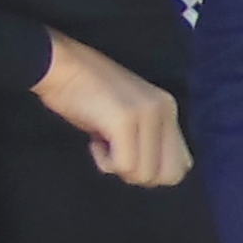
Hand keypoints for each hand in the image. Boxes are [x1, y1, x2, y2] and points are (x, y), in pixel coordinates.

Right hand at [32, 32, 188, 186]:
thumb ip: (148, 137)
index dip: (153, 171)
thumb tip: (151, 174)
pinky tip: (94, 142)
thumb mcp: (129, 114)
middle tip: (116, 155)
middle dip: (140, 175)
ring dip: (119, 168)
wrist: (59, 66)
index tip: (127, 154)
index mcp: (168, 108)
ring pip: (146, 174)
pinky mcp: (125, 120)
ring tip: (102, 143)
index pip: (183, 164)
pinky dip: (105, 163)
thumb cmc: (86, 94)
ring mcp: (147, 114)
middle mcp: (165, 110)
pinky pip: (124, 165)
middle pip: (170, 176)